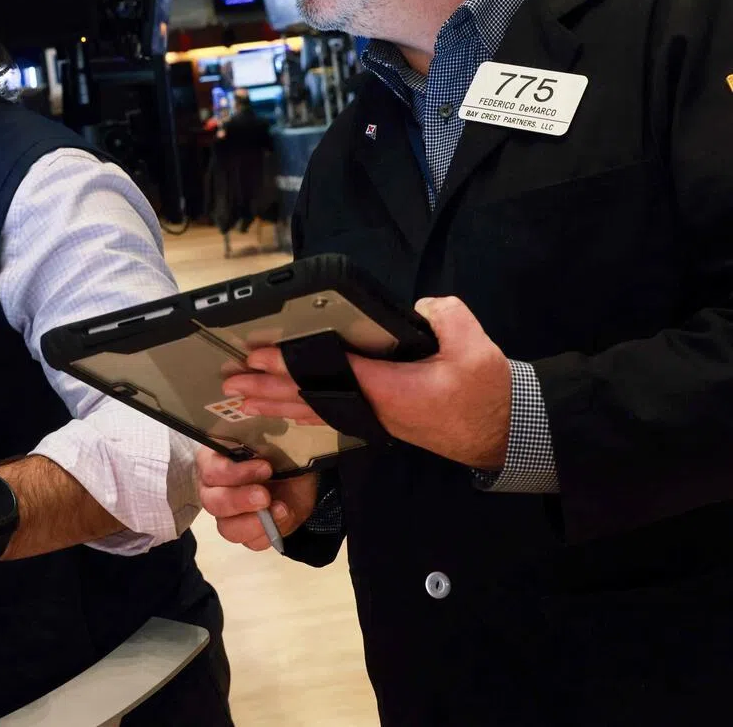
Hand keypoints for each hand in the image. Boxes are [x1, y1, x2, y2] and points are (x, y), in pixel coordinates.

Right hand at [196, 447, 318, 550]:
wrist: (302, 475)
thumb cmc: (279, 451)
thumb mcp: (273, 442)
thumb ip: (262, 442)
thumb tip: (260, 442)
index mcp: (214, 459)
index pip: (211, 470)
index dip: (234, 473)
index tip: (266, 467)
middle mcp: (215, 488)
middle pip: (212, 503)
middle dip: (240, 500)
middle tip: (265, 495)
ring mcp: (228, 514)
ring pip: (227, 528)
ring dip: (253, 523)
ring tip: (280, 510)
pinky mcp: (246, 533)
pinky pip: (250, 543)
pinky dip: (268, 534)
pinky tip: (283, 517)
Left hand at [223, 298, 511, 469]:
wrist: (503, 430)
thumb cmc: (485, 390)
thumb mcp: (471, 343)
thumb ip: (440, 315)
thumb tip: (416, 307)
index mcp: (390, 389)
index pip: (329, 373)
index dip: (292, 364)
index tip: (260, 355)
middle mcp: (373, 409)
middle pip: (310, 399)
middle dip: (269, 389)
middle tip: (233, 382)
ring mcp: (373, 420)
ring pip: (314, 412)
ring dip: (276, 403)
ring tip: (242, 398)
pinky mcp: (377, 423)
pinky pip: (328, 416)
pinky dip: (299, 411)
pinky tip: (279, 410)